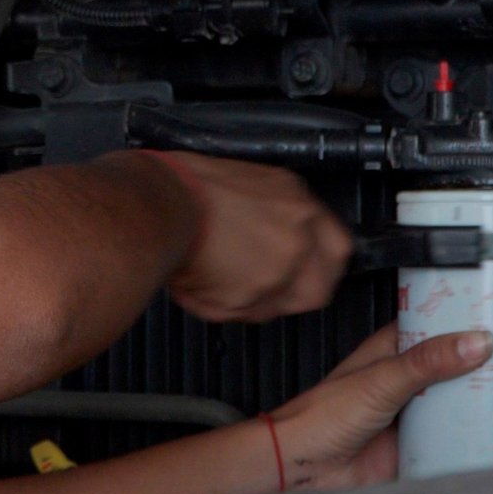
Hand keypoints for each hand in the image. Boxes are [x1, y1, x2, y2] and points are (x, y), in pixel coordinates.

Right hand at [151, 151, 352, 321]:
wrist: (157, 201)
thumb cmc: (186, 183)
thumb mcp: (248, 179)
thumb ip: (275, 211)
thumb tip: (273, 234)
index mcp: (297, 205)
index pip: (336, 249)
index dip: (319, 265)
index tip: (306, 271)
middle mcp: (295, 240)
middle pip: (315, 290)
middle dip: (289, 295)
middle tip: (260, 289)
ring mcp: (274, 273)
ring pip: (270, 307)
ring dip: (245, 301)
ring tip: (210, 277)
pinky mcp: (245, 298)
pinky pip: (233, 314)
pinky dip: (211, 304)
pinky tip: (190, 282)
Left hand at [267, 323, 492, 490]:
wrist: (306, 467)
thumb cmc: (323, 416)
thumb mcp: (380, 380)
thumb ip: (426, 362)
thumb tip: (475, 341)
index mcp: (392, 351)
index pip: (436, 326)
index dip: (466, 319)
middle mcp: (406, 379)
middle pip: (455, 366)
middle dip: (486, 363)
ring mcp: (415, 413)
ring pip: (459, 402)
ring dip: (484, 400)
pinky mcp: (420, 445)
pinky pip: (455, 438)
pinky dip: (475, 435)